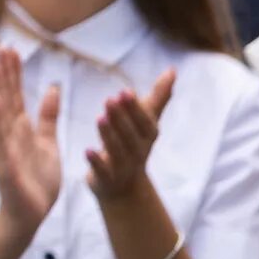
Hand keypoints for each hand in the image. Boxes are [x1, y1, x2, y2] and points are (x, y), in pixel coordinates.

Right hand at [0, 48, 64, 232]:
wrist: (28, 215)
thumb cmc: (36, 182)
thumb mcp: (48, 144)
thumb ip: (48, 117)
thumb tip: (52, 88)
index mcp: (21, 129)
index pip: (17, 95)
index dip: (14, 73)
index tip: (11, 48)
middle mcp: (10, 134)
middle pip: (8, 97)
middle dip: (5, 73)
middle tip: (2, 46)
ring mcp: (5, 147)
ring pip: (2, 113)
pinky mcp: (5, 163)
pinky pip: (2, 138)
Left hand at [85, 69, 176, 202]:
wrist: (125, 189)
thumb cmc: (135, 146)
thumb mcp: (147, 122)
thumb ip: (158, 97)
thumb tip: (172, 70)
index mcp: (147, 137)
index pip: (145, 122)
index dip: (136, 109)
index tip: (125, 91)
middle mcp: (138, 153)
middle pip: (132, 136)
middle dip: (122, 118)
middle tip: (110, 99)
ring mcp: (123, 168)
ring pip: (118, 152)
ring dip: (109, 136)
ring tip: (99, 118)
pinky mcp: (106, 180)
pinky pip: (103, 172)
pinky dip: (96, 162)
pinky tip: (86, 150)